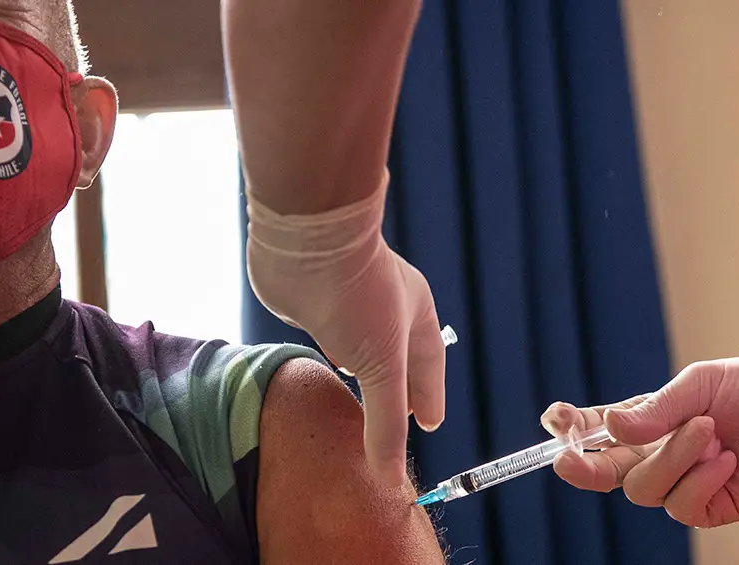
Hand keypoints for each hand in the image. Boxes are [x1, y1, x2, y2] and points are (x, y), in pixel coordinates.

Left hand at [246, 180, 444, 486]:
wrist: (307, 240)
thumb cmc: (358, 295)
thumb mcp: (383, 365)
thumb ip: (385, 421)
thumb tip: (390, 476)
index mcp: (417, 315)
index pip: (429, 368)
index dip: (429, 398)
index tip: (430, 423)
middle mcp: (387, 309)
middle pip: (397, 360)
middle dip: (398, 390)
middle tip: (401, 421)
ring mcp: (350, 304)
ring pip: (361, 350)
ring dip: (363, 375)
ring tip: (363, 401)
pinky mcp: (316, 303)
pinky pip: (328, 339)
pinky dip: (332, 358)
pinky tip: (328, 365)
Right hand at [540, 355, 738, 526]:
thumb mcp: (695, 386)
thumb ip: (652, 410)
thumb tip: (609, 426)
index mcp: (642, 423)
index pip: (592, 431)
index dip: (567, 430)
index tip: (556, 420)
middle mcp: (653, 455)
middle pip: (601, 473)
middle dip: (580, 469)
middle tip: (567, 461)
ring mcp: (678, 484)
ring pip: (643, 489)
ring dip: (674, 457)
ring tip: (712, 430)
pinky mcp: (707, 507)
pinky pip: (682, 506)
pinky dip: (701, 479)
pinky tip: (727, 459)